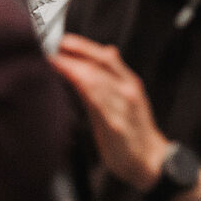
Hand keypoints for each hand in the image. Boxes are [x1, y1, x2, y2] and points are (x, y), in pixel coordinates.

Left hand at [50, 35, 170, 191]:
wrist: (149, 159)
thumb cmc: (133, 129)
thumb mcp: (128, 97)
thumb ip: (112, 77)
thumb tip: (101, 52)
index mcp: (130, 82)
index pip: (107, 56)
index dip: (84, 46)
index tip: (63, 40)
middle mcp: (128, 91)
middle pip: (100, 64)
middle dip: (75, 53)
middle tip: (51, 47)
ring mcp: (122, 107)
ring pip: (97, 80)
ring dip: (73, 68)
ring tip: (54, 61)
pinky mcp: (115, 126)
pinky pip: (98, 103)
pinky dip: (82, 88)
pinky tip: (70, 82)